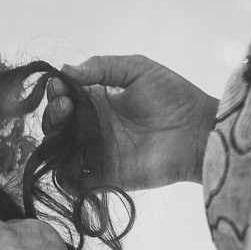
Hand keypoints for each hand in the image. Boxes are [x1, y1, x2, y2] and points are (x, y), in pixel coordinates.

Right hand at [55, 54, 217, 191]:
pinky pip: (75, 182)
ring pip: (59, 153)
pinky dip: (63, 175)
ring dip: (53, 140)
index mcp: (98, 101)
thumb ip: (102, 67)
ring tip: (67, 124)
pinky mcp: (106, 178)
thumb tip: (65, 69)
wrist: (198, 131)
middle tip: (65, 104)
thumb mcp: (137, 69)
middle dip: (52, 113)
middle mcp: (94, 128)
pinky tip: (66, 158)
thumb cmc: (174, 95)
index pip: (64, 98)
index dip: (56, 91)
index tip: (60, 85)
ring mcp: (98, 154)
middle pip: (56, 126)